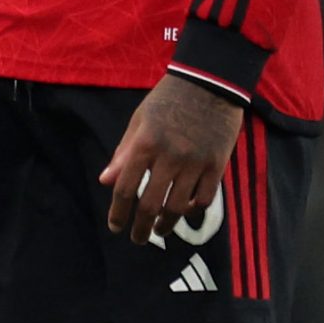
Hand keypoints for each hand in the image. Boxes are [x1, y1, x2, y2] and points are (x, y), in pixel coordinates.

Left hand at [100, 72, 243, 245]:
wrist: (208, 83)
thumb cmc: (167, 100)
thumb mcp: (139, 121)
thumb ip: (124, 153)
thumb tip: (105, 181)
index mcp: (144, 144)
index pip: (125, 188)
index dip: (119, 212)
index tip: (115, 227)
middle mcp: (169, 157)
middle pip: (151, 204)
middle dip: (141, 228)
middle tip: (137, 239)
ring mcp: (195, 163)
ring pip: (177, 207)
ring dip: (166, 224)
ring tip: (159, 231)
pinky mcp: (217, 166)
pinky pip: (204, 198)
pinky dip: (191, 209)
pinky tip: (183, 211)